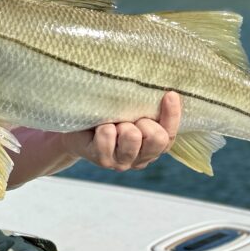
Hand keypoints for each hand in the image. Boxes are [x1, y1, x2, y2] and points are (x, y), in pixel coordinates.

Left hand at [65, 91, 181, 171]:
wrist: (76, 128)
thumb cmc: (109, 115)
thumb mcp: (131, 110)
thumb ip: (148, 107)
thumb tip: (164, 89)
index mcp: (153, 147)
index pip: (171, 135)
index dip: (172, 115)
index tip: (170, 94)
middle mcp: (140, 158)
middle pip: (158, 139)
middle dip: (146, 123)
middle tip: (132, 118)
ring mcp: (121, 162)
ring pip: (133, 137)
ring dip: (123, 124)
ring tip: (114, 122)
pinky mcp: (101, 159)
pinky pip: (108, 136)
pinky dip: (104, 126)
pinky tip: (99, 126)